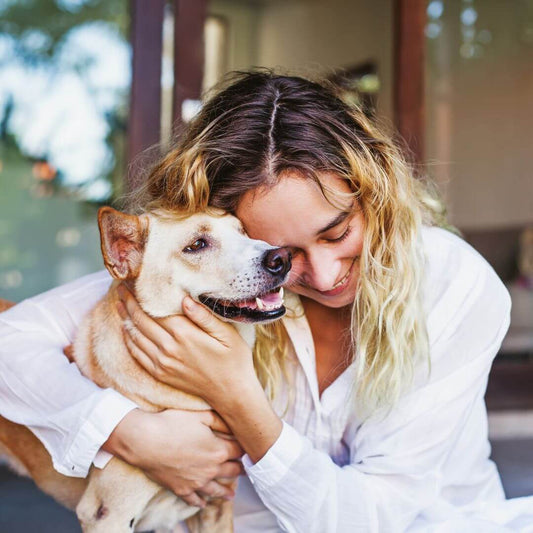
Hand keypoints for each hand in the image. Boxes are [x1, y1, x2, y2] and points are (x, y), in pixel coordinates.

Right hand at [103, 408, 243, 507]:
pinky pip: (194, 499)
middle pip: (232, 471)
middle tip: (245, 470)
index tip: (247, 448)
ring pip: (216, 489)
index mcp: (219, 450)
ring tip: (230, 495)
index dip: (244, 448)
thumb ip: (220, 421)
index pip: (239, 451)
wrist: (146, 441)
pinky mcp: (181, 489)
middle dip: (240, 469)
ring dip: (225, 492)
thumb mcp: (201, 415)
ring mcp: (196, 482)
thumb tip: (234, 425)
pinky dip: (200, 502)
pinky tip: (203, 504)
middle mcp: (211, 469)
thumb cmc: (173, 424)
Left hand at [116, 284, 257, 406]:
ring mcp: (162, 363)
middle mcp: (169, 349)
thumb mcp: (227, 334)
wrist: (231, 393)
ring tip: (119, 304)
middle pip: (141, 321)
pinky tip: (127, 330)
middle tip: (120, 288)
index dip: (141, 296)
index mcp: (185, 335)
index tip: (133, 282)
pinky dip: (129, 340)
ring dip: (125, 319)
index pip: (154, 310)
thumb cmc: (234, 360)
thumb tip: (184, 298)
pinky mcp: (161, 374)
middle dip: (129, 303)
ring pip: (135, 337)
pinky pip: (137, 354)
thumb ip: (204, 316)